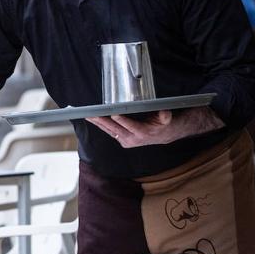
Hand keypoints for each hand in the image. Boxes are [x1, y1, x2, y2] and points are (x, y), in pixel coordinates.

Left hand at [87, 106, 223, 147]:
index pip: (131, 126)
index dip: (122, 120)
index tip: (114, 114)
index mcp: (143, 133)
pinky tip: (92, 119)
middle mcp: (133, 138)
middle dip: (103, 121)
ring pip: (109, 131)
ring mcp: (126, 140)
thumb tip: (165, 113)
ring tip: (88, 115)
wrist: (163, 135)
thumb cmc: (163, 123)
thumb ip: (165, 116)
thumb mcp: (167, 118)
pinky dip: (100, 125)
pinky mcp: (122, 139)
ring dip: (98, 123)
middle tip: (92, 114)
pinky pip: (109, 132)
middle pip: (115, 129)